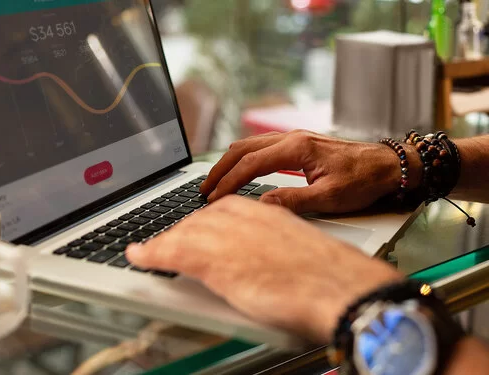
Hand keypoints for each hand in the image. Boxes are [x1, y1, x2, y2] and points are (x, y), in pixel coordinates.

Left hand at [126, 196, 403, 342]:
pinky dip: (151, 253)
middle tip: (168, 243)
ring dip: (162, 242)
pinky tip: (139, 256)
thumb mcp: (298, 248)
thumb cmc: (330, 275)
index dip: (201, 221)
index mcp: (264, 211)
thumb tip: (265, 258)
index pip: (221, 209)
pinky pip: (171, 251)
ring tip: (148, 250)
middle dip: (181, 232)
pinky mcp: (215, 258)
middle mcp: (243, 216)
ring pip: (182, 232)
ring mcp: (228, 235)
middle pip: (199, 218)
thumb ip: (274, 246)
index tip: (190, 229)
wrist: (341, 287)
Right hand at [201, 131, 421, 213]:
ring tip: (215, 181)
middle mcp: (291, 138)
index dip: (229, 183)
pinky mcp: (297, 144)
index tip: (214, 199)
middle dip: (220, 170)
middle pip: (242, 150)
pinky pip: (260, 146)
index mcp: (296, 149)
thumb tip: (261, 205)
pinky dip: (242, 158)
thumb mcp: (329, 197)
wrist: (387, 165)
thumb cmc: (363, 180)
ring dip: (229, 162)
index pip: (250, 165)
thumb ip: (292, 200)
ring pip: (249, 145)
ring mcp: (293, 138)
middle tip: (204, 190)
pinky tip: (238, 169)